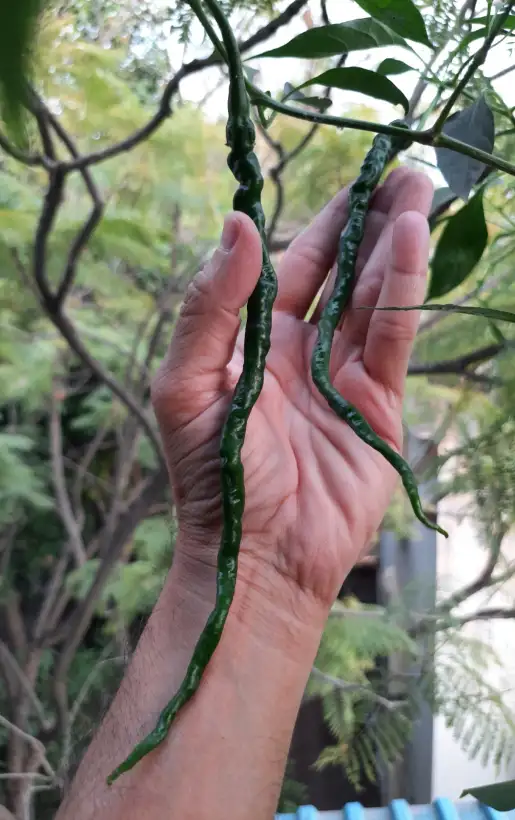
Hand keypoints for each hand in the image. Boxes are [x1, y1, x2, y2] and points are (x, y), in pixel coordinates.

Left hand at [152, 167, 432, 611]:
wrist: (257, 556)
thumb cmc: (211, 476)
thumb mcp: (188, 385)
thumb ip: (209, 307)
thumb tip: (239, 223)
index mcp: (254, 342)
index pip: (292, 266)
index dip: (323, 221)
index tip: (350, 174)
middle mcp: (302, 352)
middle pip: (343, 272)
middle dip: (371, 221)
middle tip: (403, 168)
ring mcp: (344, 378)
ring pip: (373, 297)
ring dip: (395, 243)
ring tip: (422, 188)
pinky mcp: (379, 407)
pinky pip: (392, 338)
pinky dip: (403, 291)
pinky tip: (414, 242)